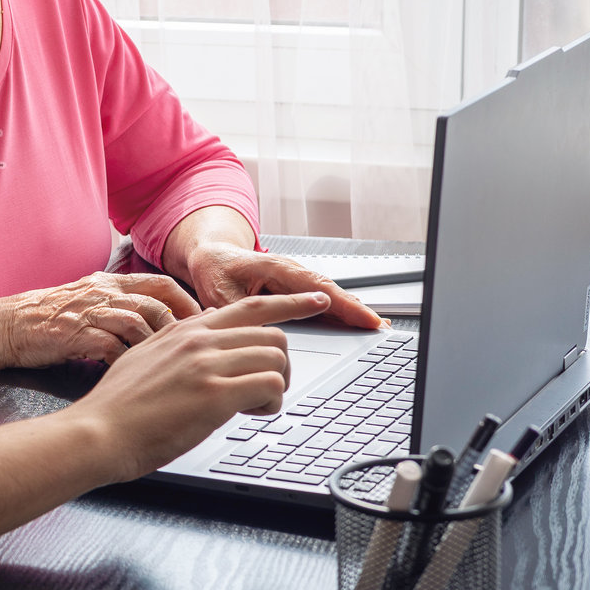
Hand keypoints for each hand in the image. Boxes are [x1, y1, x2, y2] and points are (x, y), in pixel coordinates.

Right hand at [0, 272, 201, 367]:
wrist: (4, 326)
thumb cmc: (45, 320)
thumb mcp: (86, 302)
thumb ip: (118, 307)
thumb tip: (156, 321)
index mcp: (108, 283)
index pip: (160, 284)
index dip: (187, 303)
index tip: (207, 324)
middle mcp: (102, 293)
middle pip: (156, 302)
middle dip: (182, 328)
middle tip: (200, 351)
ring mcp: (88, 312)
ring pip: (138, 322)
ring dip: (158, 345)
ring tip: (172, 367)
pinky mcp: (74, 334)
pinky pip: (111, 346)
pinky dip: (128, 361)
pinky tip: (137, 376)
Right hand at [75, 291, 329, 477]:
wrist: (97, 432)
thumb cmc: (118, 406)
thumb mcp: (145, 358)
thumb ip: (178, 344)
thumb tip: (207, 337)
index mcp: (185, 330)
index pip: (248, 306)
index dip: (288, 303)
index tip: (315, 301)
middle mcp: (198, 340)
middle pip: (272, 334)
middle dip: (279, 364)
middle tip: (262, 389)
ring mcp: (206, 365)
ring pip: (276, 358)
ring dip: (277, 386)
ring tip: (253, 406)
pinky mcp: (214, 395)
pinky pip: (270, 387)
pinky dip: (271, 404)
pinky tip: (249, 414)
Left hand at [184, 241, 383, 329]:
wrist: (211, 256)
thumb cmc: (215, 270)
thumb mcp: (220, 293)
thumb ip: (241, 312)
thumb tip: (259, 333)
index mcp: (274, 268)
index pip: (316, 287)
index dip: (341, 304)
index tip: (362, 317)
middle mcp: (290, 270)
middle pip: (329, 290)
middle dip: (356, 308)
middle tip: (379, 327)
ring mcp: (294, 278)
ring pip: (328, 294)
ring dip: (352, 309)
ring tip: (375, 326)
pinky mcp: (294, 287)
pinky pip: (321, 297)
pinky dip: (340, 309)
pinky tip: (355, 322)